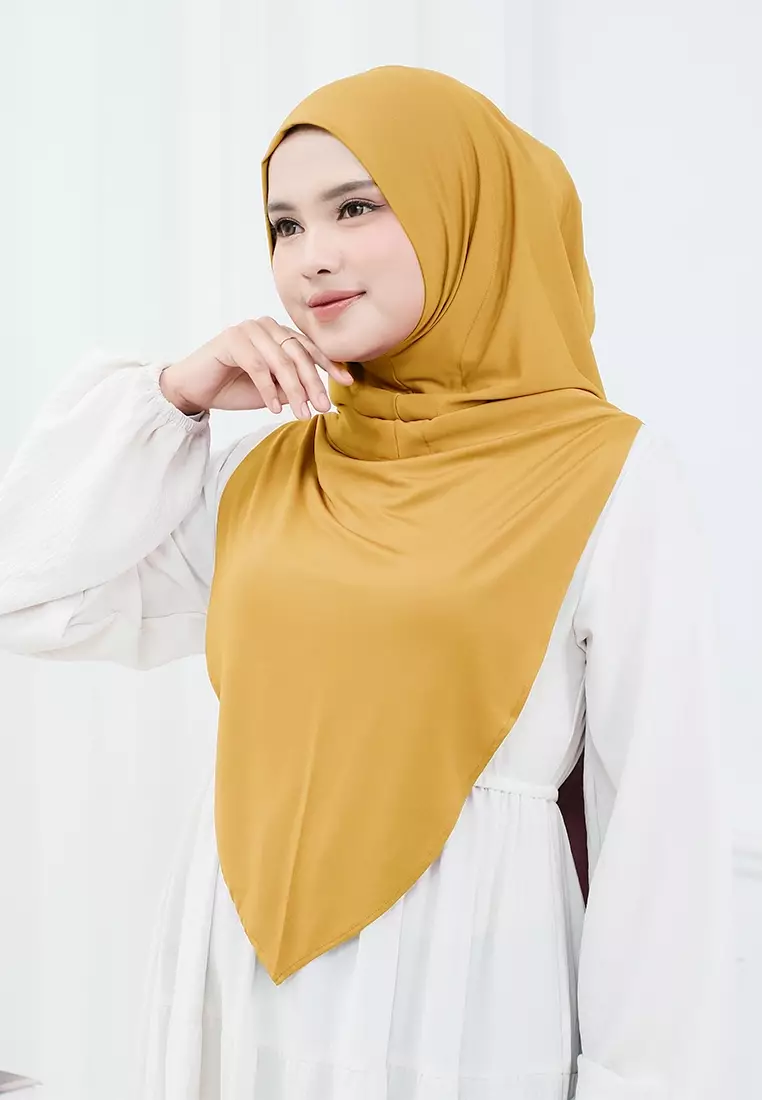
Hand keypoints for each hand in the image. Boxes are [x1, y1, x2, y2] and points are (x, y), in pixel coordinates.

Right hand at [159, 317, 353, 417]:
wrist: (195, 390)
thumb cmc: (234, 388)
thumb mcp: (273, 390)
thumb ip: (293, 386)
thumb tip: (321, 395)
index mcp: (277, 333)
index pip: (308, 346)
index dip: (328, 364)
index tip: (346, 381)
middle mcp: (265, 325)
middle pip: (298, 353)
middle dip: (312, 382)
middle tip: (322, 407)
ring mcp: (248, 330)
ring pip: (280, 360)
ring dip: (293, 390)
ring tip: (301, 413)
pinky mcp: (231, 340)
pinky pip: (258, 366)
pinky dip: (268, 389)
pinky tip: (275, 408)